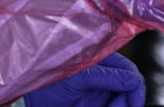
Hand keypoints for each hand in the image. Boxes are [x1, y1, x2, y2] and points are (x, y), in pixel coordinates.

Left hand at [24, 53, 144, 106]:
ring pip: (119, 101)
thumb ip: (107, 76)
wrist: (27, 94)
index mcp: (104, 62)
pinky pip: (110, 105)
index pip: (131, 74)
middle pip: (128, 90)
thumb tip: (133, 80)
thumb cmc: (48, 76)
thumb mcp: (79, 77)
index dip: (136, 90)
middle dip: (126, 103)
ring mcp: (98, 91)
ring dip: (118, 106)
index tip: (134, 105)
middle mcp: (104, 76)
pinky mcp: (93, 104)